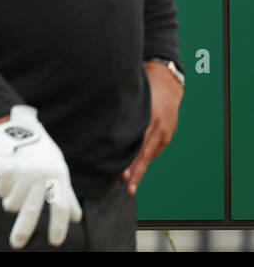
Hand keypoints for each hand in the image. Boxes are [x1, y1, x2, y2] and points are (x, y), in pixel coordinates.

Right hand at [0, 104, 82, 247]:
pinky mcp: (5, 167)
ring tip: (15, 185)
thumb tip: (76, 218)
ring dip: (10, 200)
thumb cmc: (39, 151)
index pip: (61, 206)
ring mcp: (22, 171)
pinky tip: (5, 174)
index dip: (59, 226)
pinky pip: (0, 190)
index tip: (55, 242)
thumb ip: (67, 194)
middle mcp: (41, 174)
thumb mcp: (58, 168)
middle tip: (16, 245)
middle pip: (32, 210)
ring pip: (12, 202)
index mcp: (58, 175)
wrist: (15, 125)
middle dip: (23, 230)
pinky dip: (1, 187)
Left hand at [123, 62, 182, 194]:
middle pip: (144, 153)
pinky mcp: (167, 135)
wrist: (167, 82)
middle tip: (126, 183)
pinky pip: (155, 150)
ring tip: (130, 184)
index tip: (121, 171)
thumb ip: (119, 109)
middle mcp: (157, 126)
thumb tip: (98, 122)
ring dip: (139, 169)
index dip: (129, 158)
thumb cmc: (143, 87)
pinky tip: (136, 169)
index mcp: (148, 116)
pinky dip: (145, 160)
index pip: (137, 142)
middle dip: (135, 170)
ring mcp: (164, 132)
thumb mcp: (132, 96)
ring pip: (149, 155)